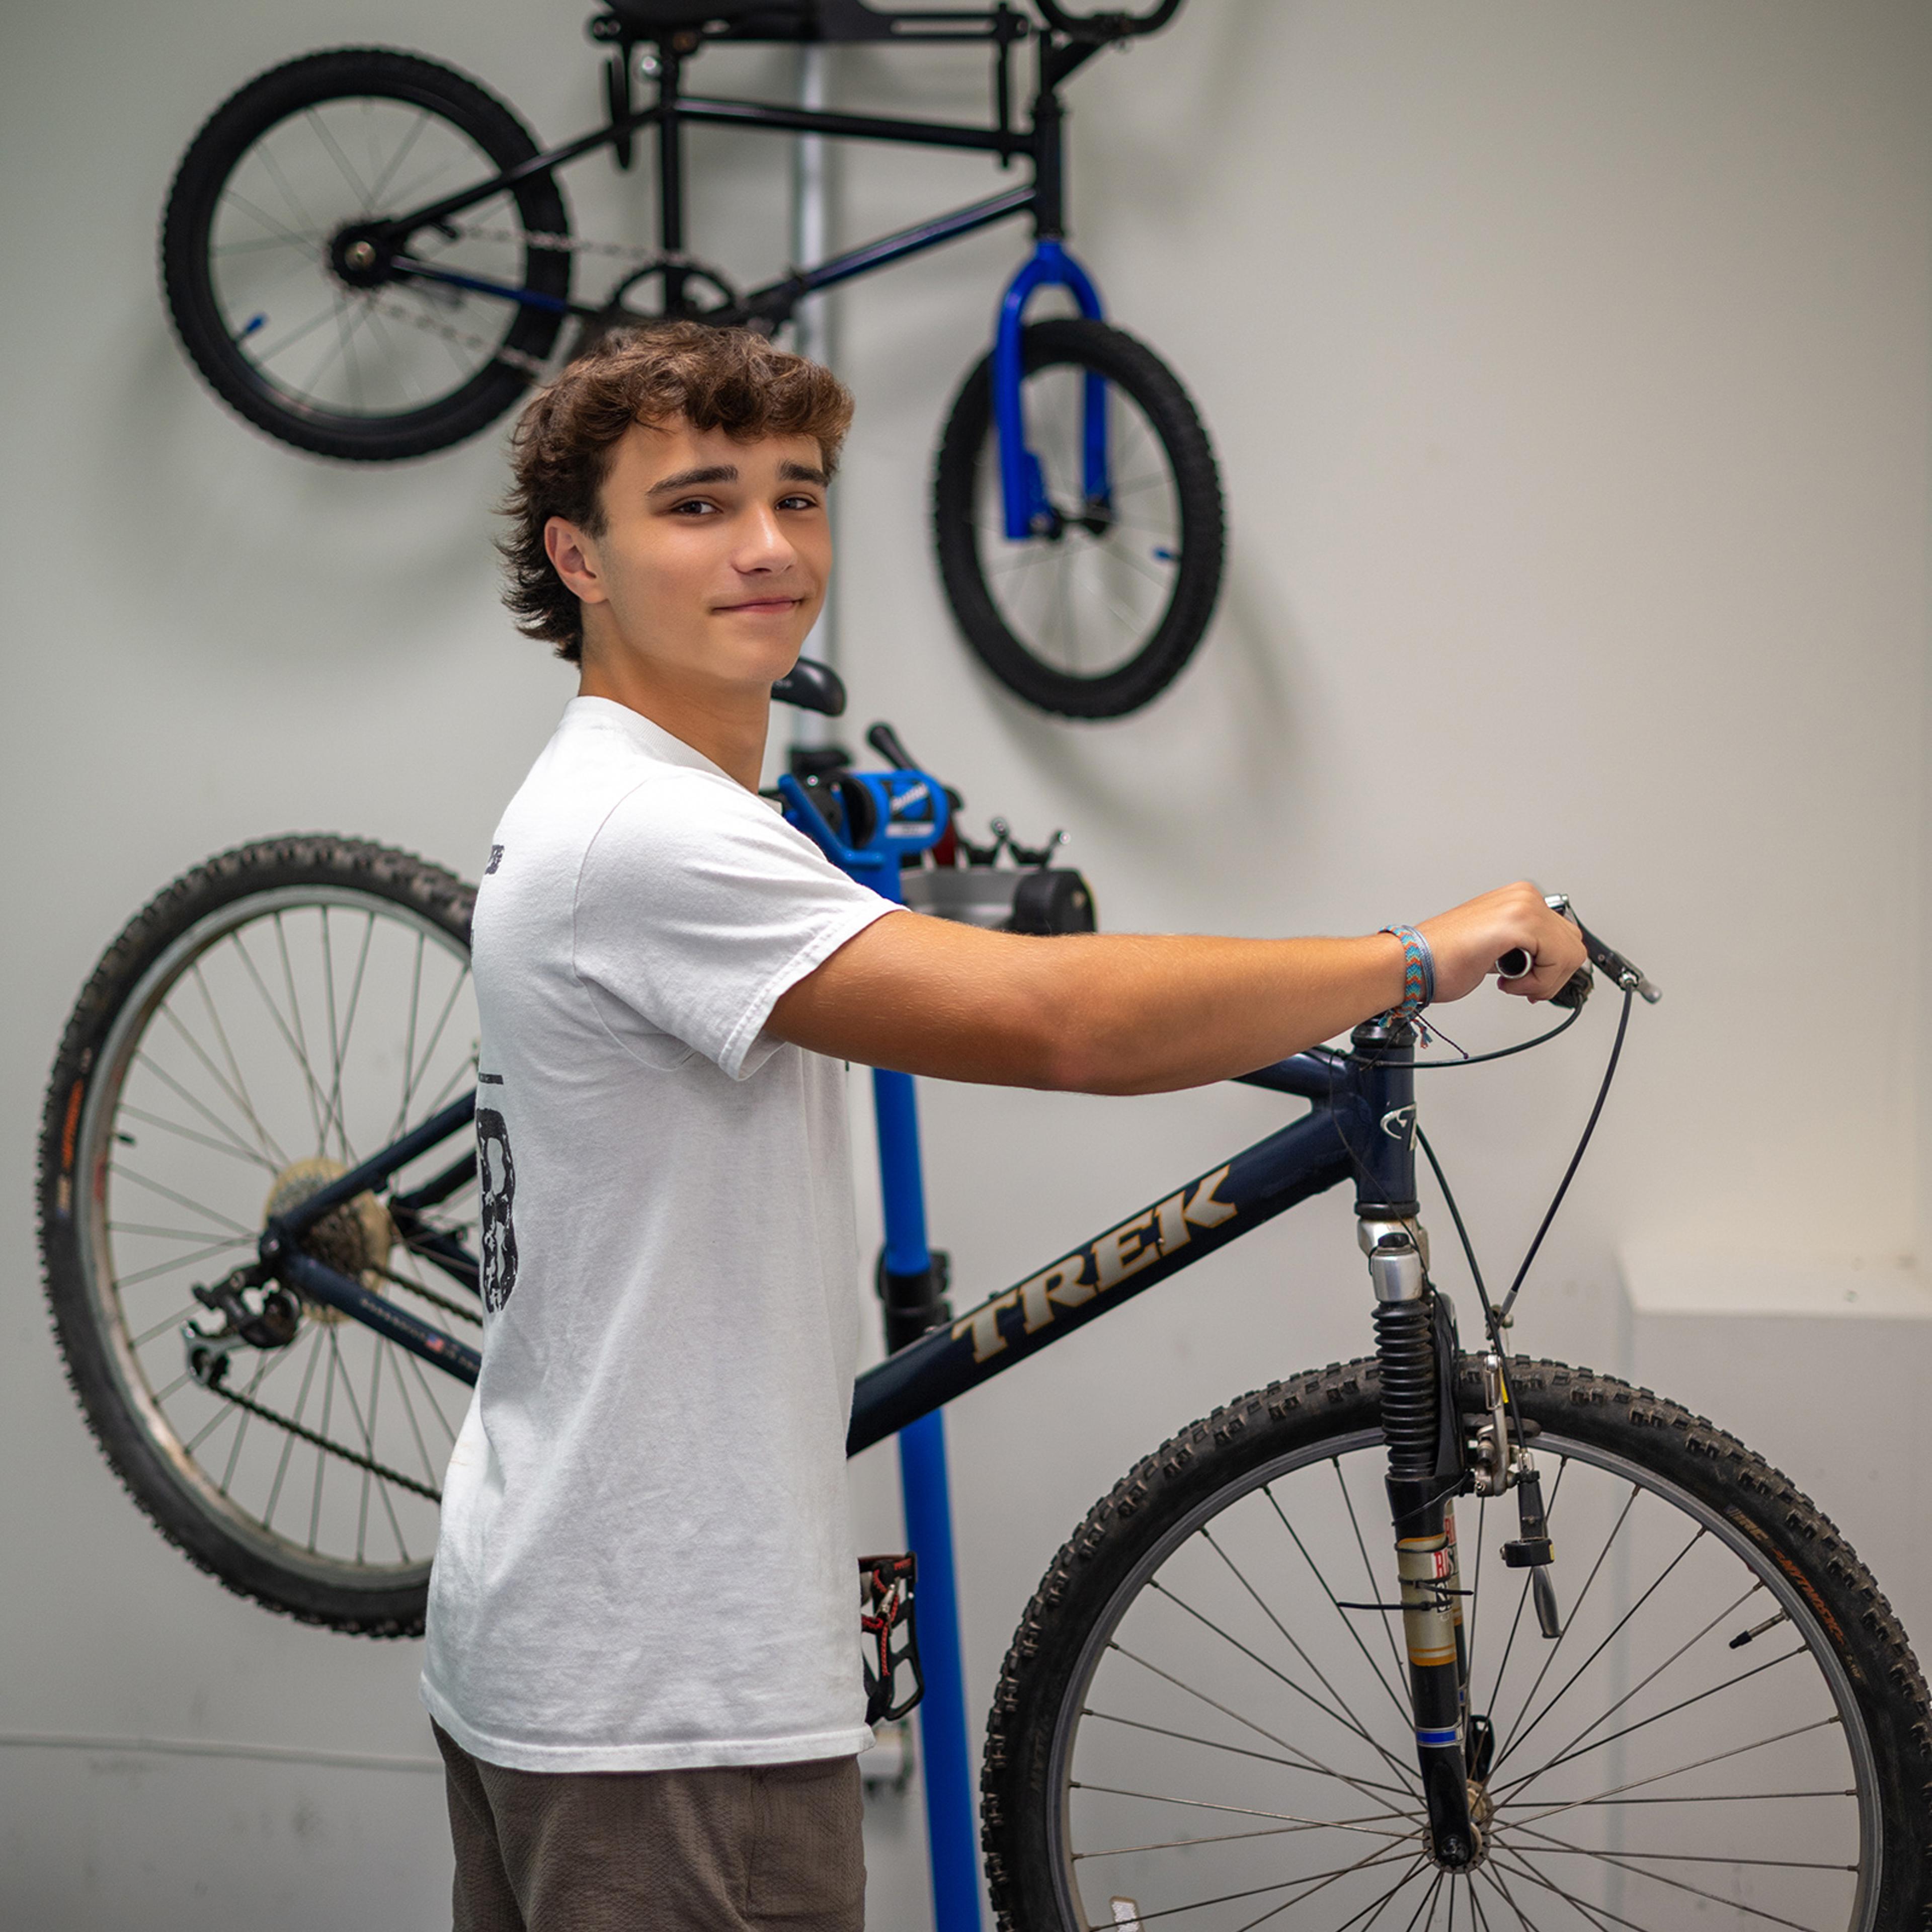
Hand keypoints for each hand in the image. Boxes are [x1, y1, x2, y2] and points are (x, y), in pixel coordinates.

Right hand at [1417, 883, 1586, 1003]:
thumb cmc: (1442, 958)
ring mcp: (1522, 907)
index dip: (1552, 968)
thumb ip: (1526, 947)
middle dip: (1551, 976)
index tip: (1529, 979)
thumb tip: (1551, 963)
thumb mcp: (1497, 946)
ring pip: (1569, 955)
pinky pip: (1556, 960)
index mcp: (1520, 898)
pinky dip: (1536, 982)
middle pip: (1573, 946)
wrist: (1413, 962)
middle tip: (1521, 985)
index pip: (1566, 936)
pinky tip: (1506, 980)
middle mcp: (1524, 897)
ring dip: (1543, 980)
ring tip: (1511, 981)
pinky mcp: (1518, 923)